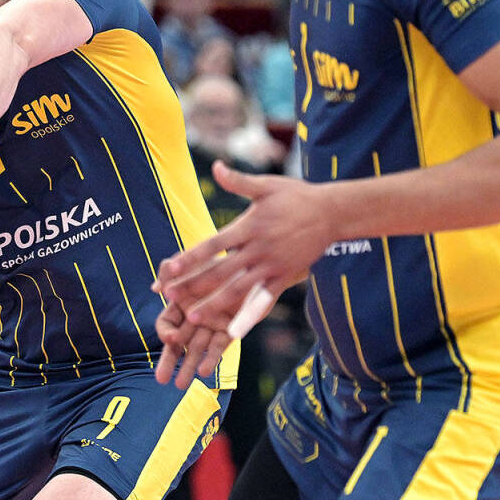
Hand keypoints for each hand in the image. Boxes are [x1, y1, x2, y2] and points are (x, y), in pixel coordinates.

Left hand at [154, 162, 330, 385]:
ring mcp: (272, 266)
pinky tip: (234, 332)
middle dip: (192, 284)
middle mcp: (257, 249)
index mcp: (248, 226)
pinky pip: (264, 300)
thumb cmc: (295, 196)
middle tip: (168, 297)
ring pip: (238, 290)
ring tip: (192, 317)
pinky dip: (249, 317)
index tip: (167, 269)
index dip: (188, 258)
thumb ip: (238, 181)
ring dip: (214, 304)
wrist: (332, 213)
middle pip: (219, 271)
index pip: (211, 245)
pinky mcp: (285, 277)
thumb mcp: (266, 185)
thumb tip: (215, 166)